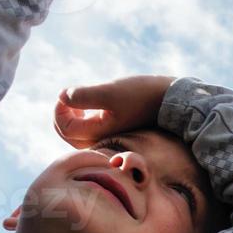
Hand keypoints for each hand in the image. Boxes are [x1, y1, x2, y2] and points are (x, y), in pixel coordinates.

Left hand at [54, 75, 176, 146]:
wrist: (174, 100)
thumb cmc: (143, 95)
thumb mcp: (111, 92)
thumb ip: (83, 95)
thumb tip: (63, 96)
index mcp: (99, 134)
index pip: (64, 128)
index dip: (58, 109)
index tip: (66, 93)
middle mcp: (104, 141)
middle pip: (69, 135)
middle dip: (62, 114)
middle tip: (69, 96)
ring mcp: (111, 137)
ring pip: (79, 133)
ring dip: (73, 116)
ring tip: (81, 101)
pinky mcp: (118, 130)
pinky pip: (91, 129)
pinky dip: (85, 117)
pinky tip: (94, 105)